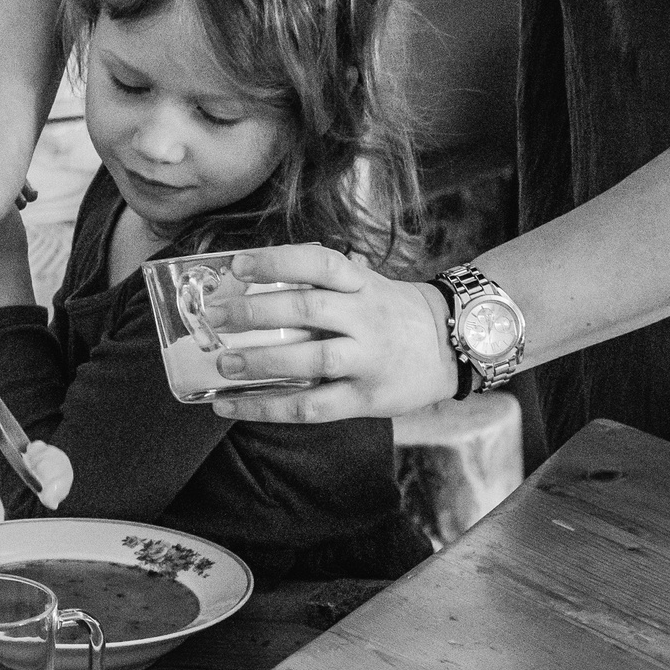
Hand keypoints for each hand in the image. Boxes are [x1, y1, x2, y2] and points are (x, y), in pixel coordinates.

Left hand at [192, 245, 460, 423]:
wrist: (453, 344)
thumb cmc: (392, 312)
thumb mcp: (365, 284)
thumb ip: (321, 284)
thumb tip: (250, 282)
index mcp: (363, 284)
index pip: (319, 264)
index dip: (277, 261)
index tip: (238, 265)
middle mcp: (366, 319)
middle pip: (307, 310)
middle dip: (255, 312)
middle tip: (215, 315)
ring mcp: (368, 360)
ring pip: (310, 360)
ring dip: (260, 362)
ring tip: (223, 363)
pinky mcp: (366, 399)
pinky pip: (312, 406)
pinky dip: (268, 408)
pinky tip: (232, 406)